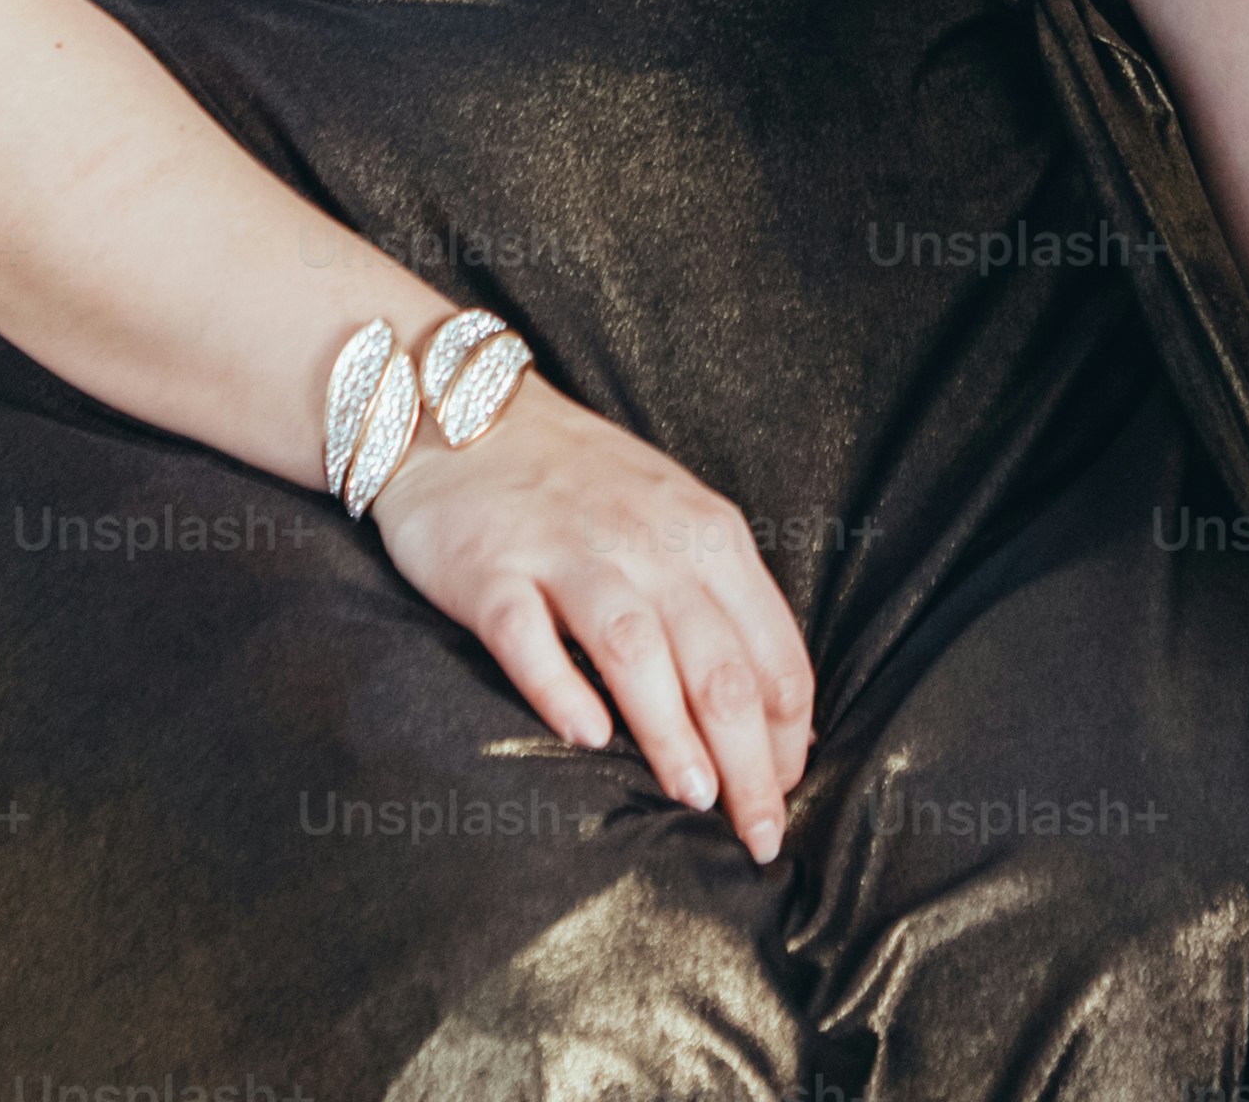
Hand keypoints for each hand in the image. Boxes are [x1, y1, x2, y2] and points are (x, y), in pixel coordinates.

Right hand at [364, 376, 817, 860]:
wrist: (458, 411)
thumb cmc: (581, 483)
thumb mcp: (674, 520)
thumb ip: (717, 602)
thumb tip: (766, 715)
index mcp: (707, 535)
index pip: (772, 648)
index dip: (789, 731)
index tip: (790, 794)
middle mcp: (647, 542)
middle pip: (716, 662)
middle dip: (748, 758)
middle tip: (759, 836)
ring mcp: (566, 553)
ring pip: (636, 648)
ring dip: (670, 728)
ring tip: (693, 797)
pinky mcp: (491, 571)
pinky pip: (527, 634)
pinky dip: (558, 686)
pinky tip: (583, 736)